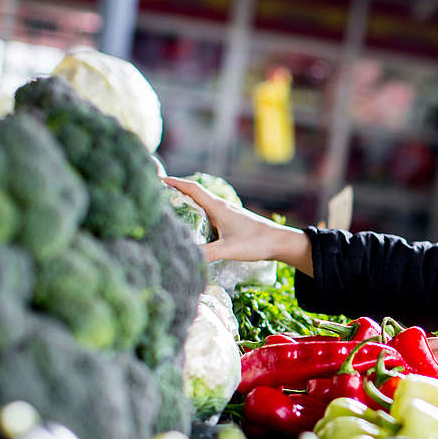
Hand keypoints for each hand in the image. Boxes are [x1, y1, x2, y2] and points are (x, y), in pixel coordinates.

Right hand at [163, 177, 313, 273]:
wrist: (280, 242)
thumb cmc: (257, 242)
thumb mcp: (229, 249)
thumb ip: (207, 254)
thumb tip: (186, 259)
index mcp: (218, 207)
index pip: (192, 189)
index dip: (174, 183)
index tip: (157, 179)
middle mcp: (221, 207)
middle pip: (194, 194)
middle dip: (176, 192)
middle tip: (157, 195)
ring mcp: (227, 214)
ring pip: (202, 205)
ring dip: (186, 204)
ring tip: (169, 209)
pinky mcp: (231, 222)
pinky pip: (209, 214)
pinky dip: (197, 215)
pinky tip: (192, 226)